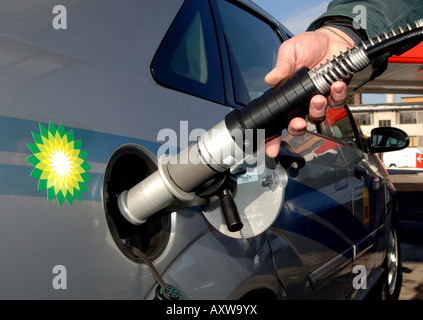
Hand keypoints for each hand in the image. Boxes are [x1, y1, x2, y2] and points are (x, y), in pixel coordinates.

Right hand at [264, 27, 353, 157]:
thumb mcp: (290, 51)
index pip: (277, 118)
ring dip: (317, 110)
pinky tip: (336, 84)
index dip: (272, 136)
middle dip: (296, 128)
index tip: (270, 148)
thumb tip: (270, 79)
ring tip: (318, 97)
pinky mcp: (335, 94)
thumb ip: (282, 66)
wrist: (333, 38)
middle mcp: (301, 101)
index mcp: (286, 94)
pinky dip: (337, 95)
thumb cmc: (308, 45)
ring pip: (317, 116)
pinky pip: (337, 103)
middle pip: (296, 124)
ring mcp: (318, 99)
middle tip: (298, 123)